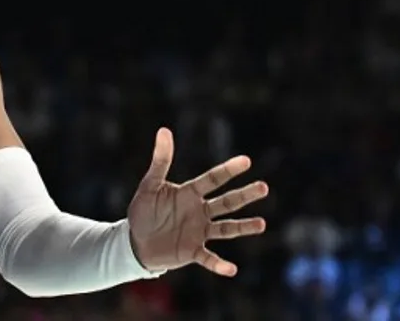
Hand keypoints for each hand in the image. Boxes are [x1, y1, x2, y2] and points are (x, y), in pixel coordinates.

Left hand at [127, 127, 268, 276]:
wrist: (135, 241)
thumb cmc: (144, 210)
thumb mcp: (150, 184)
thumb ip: (160, 161)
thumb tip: (164, 130)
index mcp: (190, 193)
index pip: (212, 179)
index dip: (228, 170)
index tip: (246, 161)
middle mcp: (200, 212)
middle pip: (226, 202)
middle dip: (244, 195)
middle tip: (263, 187)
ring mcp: (199, 232)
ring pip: (226, 228)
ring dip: (243, 227)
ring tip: (262, 224)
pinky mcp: (192, 251)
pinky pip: (208, 258)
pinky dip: (219, 265)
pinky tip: (231, 269)